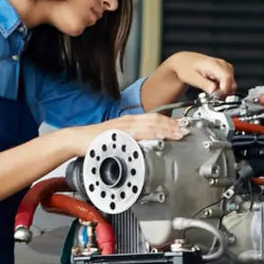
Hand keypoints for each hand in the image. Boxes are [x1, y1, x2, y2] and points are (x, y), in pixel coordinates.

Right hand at [72, 113, 187, 156]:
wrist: (77, 140)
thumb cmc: (96, 141)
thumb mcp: (119, 137)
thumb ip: (133, 139)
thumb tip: (146, 145)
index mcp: (130, 121)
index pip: (154, 118)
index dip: (170, 122)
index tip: (182, 127)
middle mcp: (129, 121)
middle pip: (156, 120)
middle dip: (173, 125)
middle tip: (186, 130)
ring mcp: (124, 127)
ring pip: (150, 125)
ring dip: (166, 129)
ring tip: (179, 134)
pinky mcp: (119, 135)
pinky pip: (138, 134)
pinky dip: (151, 134)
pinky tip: (160, 137)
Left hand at [166, 52, 236, 95]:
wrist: (184, 62)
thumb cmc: (186, 67)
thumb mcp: (192, 78)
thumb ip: (205, 85)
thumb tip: (214, 92)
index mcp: (214, 64)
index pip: (227, 78)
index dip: (224, 90)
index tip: (216, 96)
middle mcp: (222, 64)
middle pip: (231, 83)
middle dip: (223, 92)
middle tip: (211, 94)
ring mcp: (225, 67)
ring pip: (231, 84)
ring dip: (223, 90)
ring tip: (210, 89)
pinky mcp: (225, 71)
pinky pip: (228, 83)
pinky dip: (222, 88)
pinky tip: (213, 86)